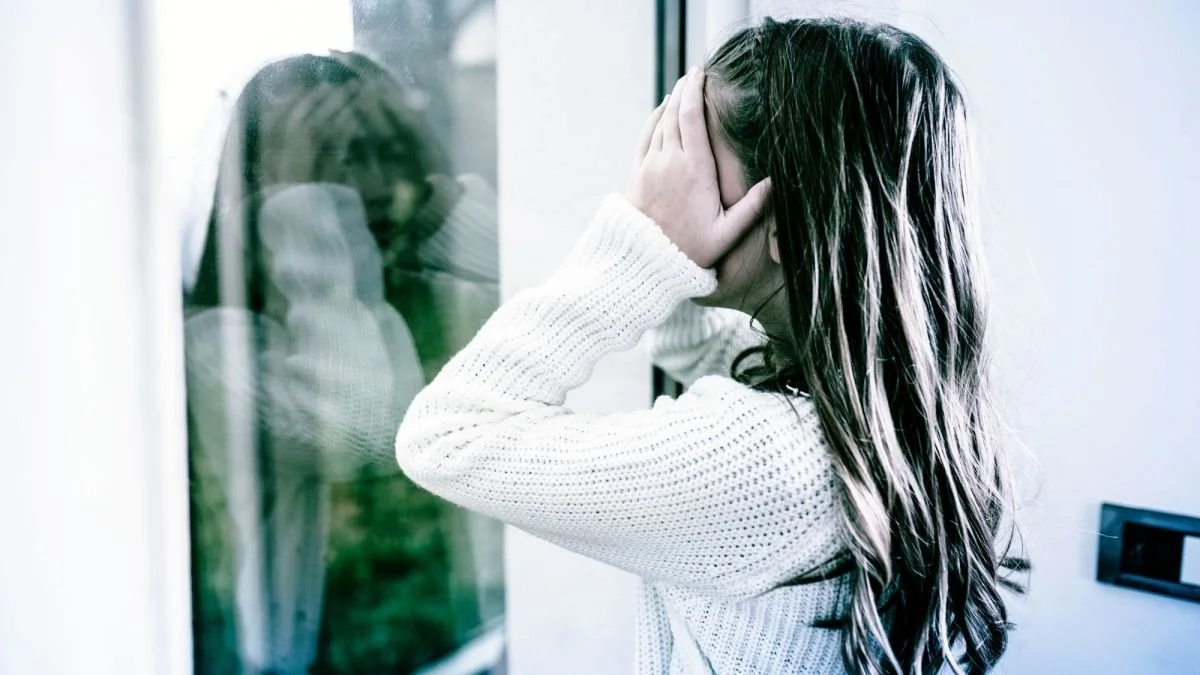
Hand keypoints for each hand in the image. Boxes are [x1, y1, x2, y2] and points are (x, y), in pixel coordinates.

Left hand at [626, 68, 770, 268]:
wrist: (647, 262)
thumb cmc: (691, 250)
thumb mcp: (727, 232)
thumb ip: (753, 207)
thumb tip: (776, 181)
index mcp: (696, 169)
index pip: (693, 118)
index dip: (696, 91)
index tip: (701, 73)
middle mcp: (670, 161)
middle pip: (675, 113)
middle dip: (684, 89)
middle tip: (694, 74)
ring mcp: (650, 166)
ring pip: (659, 122)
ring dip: (671, 102)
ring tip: (681, 88)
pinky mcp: (636, 174)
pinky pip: (644, 137)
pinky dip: (653, 119)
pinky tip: (661, 110)